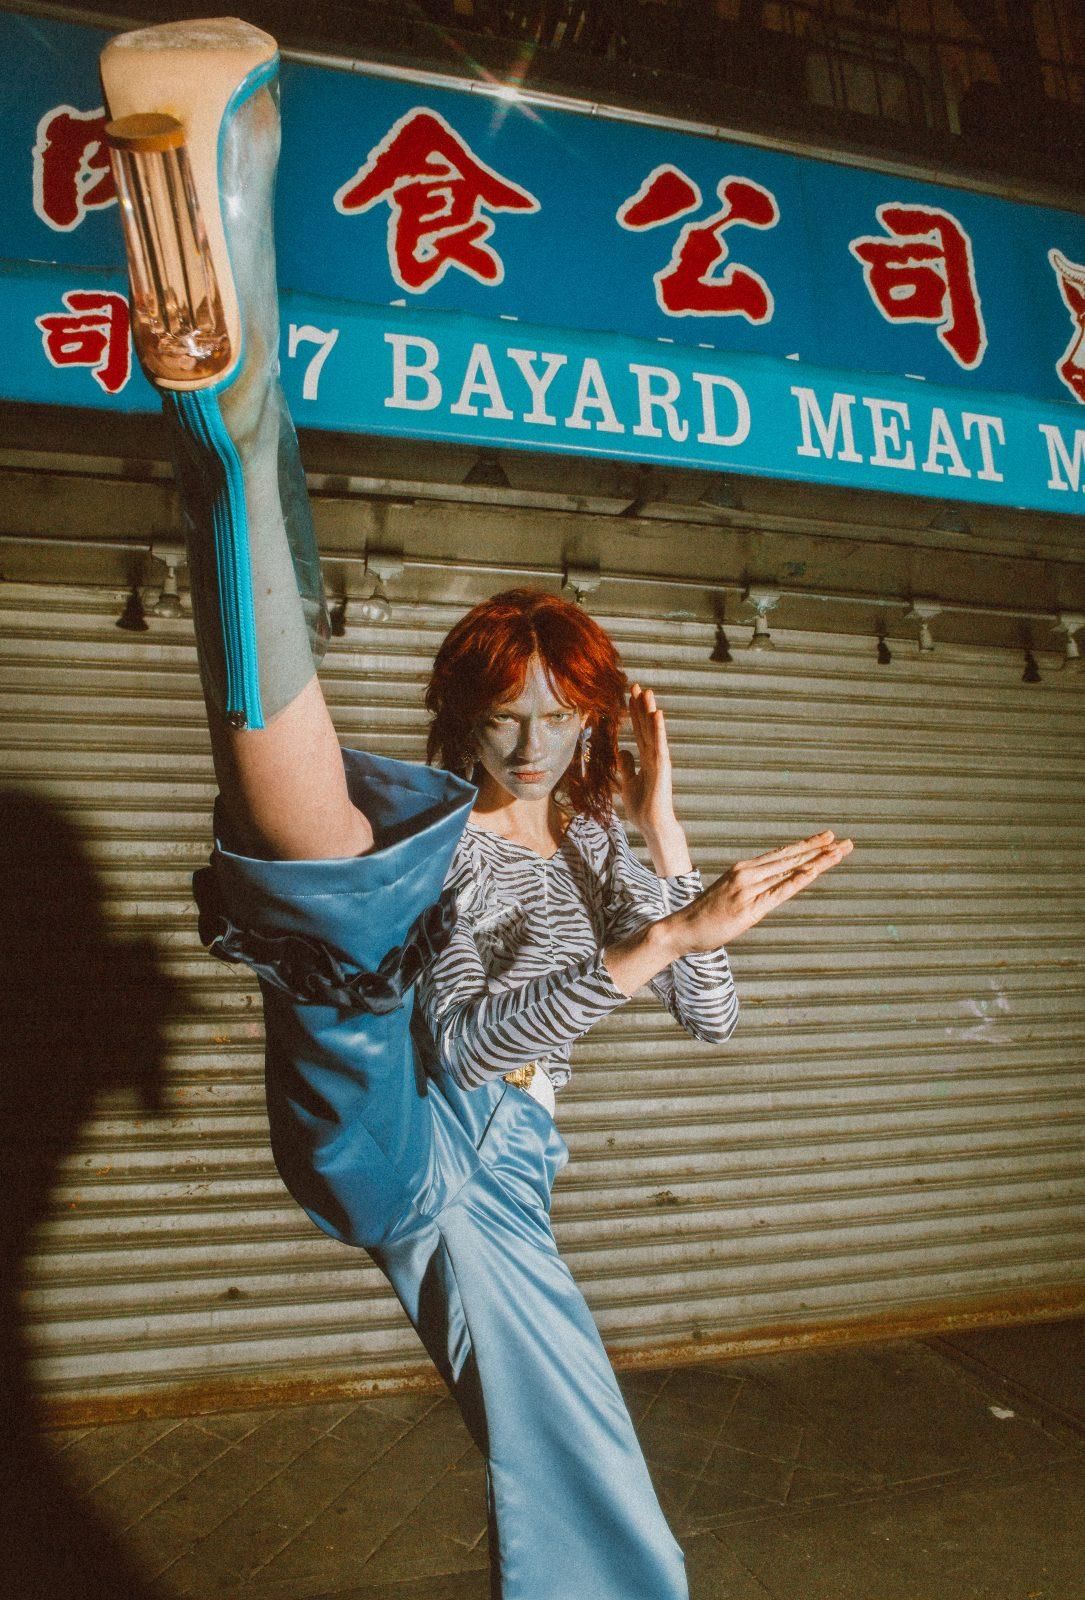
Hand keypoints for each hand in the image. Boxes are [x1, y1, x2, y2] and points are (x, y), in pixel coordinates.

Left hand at [617, 683, 680, 843]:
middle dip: (640, 706)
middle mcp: (654, 756)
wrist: (652, 825)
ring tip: (647, 691)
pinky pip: (659, 744)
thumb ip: (626, 767)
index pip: (639, 731)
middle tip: (636, 685)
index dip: (634, 714)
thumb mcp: (627, 783)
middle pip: (646, 726)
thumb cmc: (642, 808)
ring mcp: (659, 760)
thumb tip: (623, 751)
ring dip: (650, 711)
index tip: (630, 696)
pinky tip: (657, 714)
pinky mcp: (662, 768)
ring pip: (653, 731)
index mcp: (646, 759)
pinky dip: (658, 729)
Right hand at [668, 831, 852, 955]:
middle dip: (819, 849)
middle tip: (844, 841)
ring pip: (789, 871)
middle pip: (791, 858)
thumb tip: (769, 889)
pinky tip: (814, 872)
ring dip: (817, 861)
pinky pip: (779, 892)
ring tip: (838, 851)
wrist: (681, 928)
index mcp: (744, 869)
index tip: (828, 839)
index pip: (782, 855)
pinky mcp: (749, 907)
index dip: (807, 846)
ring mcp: (748, 889)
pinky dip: (798, 880)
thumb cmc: (704, 916)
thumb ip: (750, 890)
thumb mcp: (730, 896)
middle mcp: (748, 873)